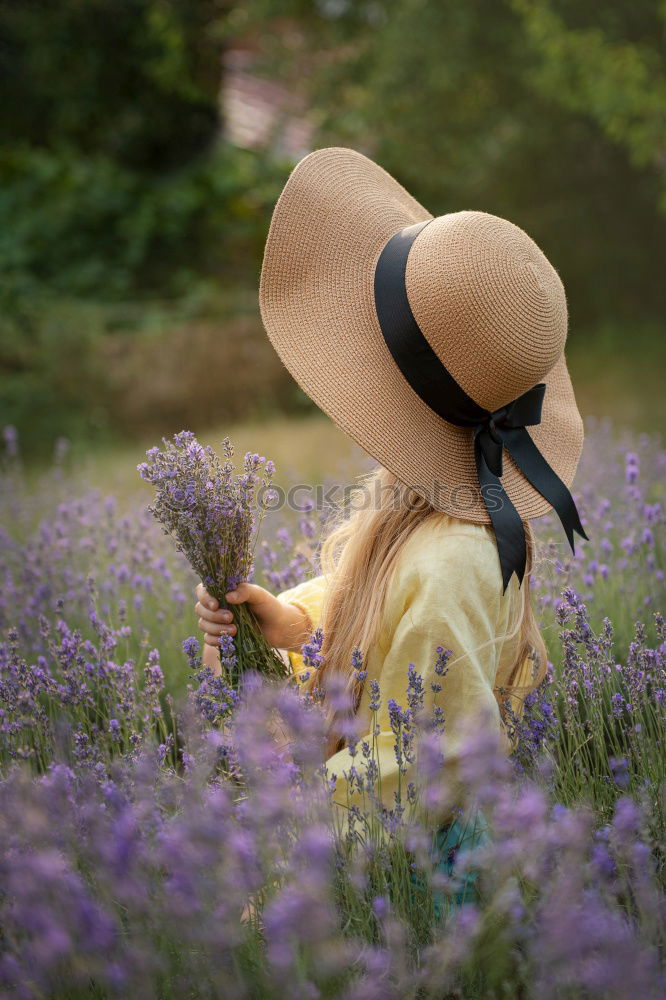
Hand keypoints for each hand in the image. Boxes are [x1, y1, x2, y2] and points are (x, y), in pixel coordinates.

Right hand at [194, 582, 310, 651]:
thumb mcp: (260, 595)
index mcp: (224, 591)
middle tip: (231, 617)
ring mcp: (218, 622)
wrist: (279, 628)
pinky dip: (215, 640)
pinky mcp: (221, 636)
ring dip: (215, 628)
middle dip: (213, 615)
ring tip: (234, 630)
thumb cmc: (269, 607)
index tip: (216, 604)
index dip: (205, 597)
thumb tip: (228, 596)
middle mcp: (218, 606)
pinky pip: (208, 639)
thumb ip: (245, 591)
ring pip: (203, 624)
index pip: (203, 590)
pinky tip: (228, 639)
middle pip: (200, 609)